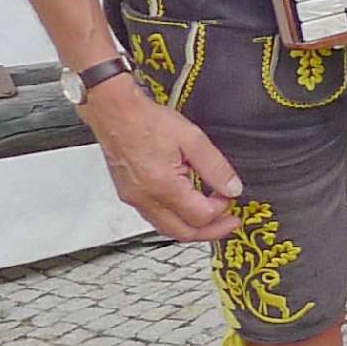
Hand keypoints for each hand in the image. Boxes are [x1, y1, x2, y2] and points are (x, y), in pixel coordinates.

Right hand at [84, 79, 242, 241]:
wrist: (114, 112)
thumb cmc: (146, 121)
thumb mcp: (192, 139)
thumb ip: (216, 167)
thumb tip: (232, 188)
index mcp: (162, 186)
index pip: (200, 216)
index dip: (221, 210)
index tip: (230, 196)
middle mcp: (144, 198)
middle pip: (182, 233)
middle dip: (210, 231)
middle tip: (229, 222)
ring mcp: (133, 199)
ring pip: (167, 228)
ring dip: (192, 227)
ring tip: (211, 216)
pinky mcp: (128, 195)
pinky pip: (155, 217)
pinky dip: (175, 218)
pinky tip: (187, 206)